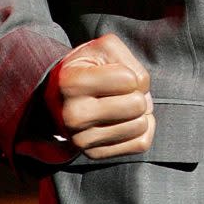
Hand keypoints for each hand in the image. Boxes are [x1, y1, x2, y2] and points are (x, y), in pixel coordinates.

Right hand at [44, 33, 154, 159]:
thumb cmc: (88, 69)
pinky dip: (141, 131)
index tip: (114, 75)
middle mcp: (73, 114)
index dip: (130, 74)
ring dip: (139, 113)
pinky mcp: (95, 154)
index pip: (130, 80)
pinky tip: (125, 122)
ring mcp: (82, 139)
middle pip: (137, 104)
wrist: (61, 98)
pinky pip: (140, 143)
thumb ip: (127, 59)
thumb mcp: (103, 49)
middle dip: (137, 94)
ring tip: (121, 106)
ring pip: (141, 126)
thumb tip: (142, 92)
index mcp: (72, 83)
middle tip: (121, 93)